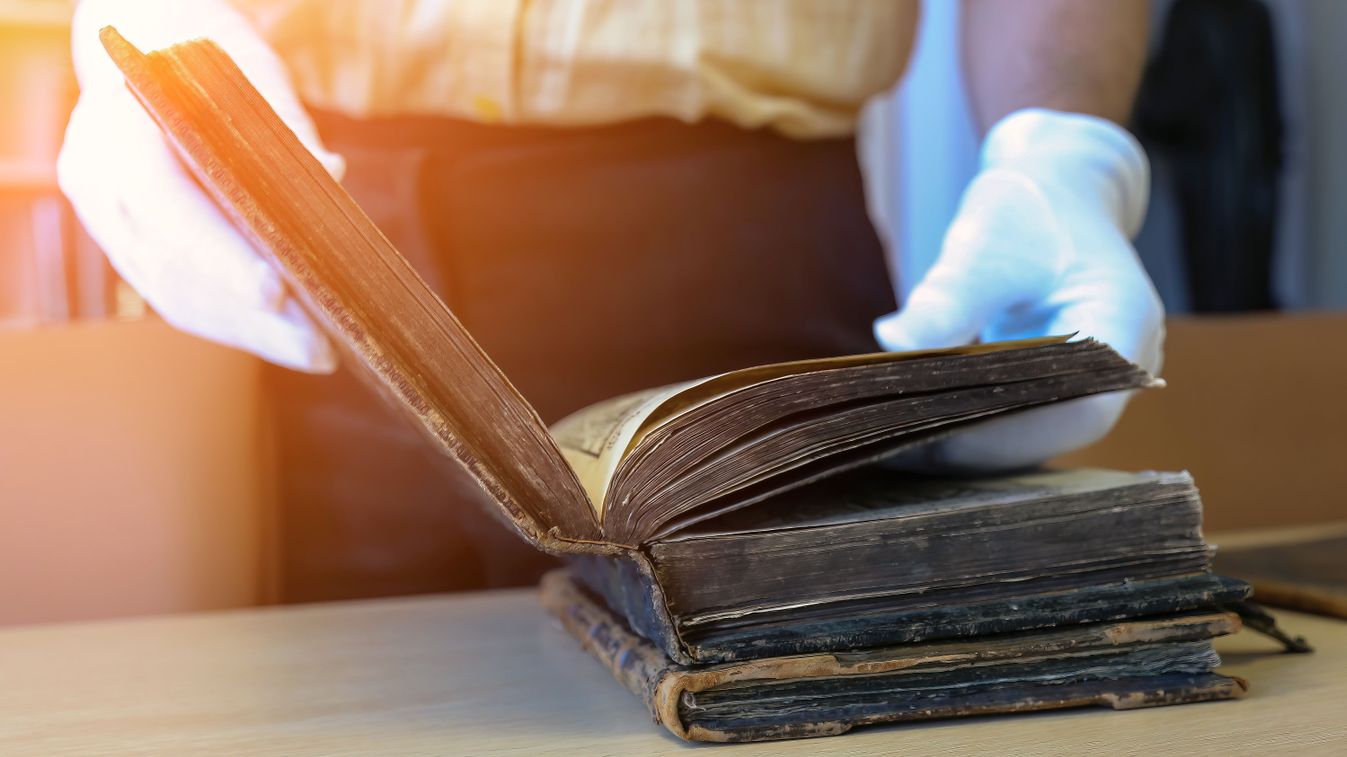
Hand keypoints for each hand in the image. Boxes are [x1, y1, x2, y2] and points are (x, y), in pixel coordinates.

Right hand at [57, 0, 343, 371]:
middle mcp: (98, 182)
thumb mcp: (250, 83)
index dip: (221, 257)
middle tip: (319, 346)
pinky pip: (178, 299)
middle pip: (175, 267)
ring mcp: (107, 223)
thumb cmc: (212, 71)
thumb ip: (283, 130)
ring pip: (176, 295)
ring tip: (316, 351)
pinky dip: (235, 323)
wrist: (155, 64)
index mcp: (118, 131)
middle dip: (252, 315)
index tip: (278, 292)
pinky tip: (284, 339)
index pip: (166, 206)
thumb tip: (329, 175)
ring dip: (250, 333)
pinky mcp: (129, 251)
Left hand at [874, 108, 1162, 470]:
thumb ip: (948, 296)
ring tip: (900, 443)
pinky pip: (1020, 422)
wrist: (1056, 191)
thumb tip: (894, 342)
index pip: (1078, 407)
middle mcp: (1122, 363)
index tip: (937, 433)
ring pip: (1036, 435)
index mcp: (1122, 322)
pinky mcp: (1063, 388)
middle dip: (980, 445)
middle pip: (1056, 431)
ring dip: (973, 443)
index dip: (1010, 432)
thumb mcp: (984, 241)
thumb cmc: (1028, 208)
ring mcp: (1096, 380)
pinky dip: (973, 426)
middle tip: (901, 447)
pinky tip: (916, 429)